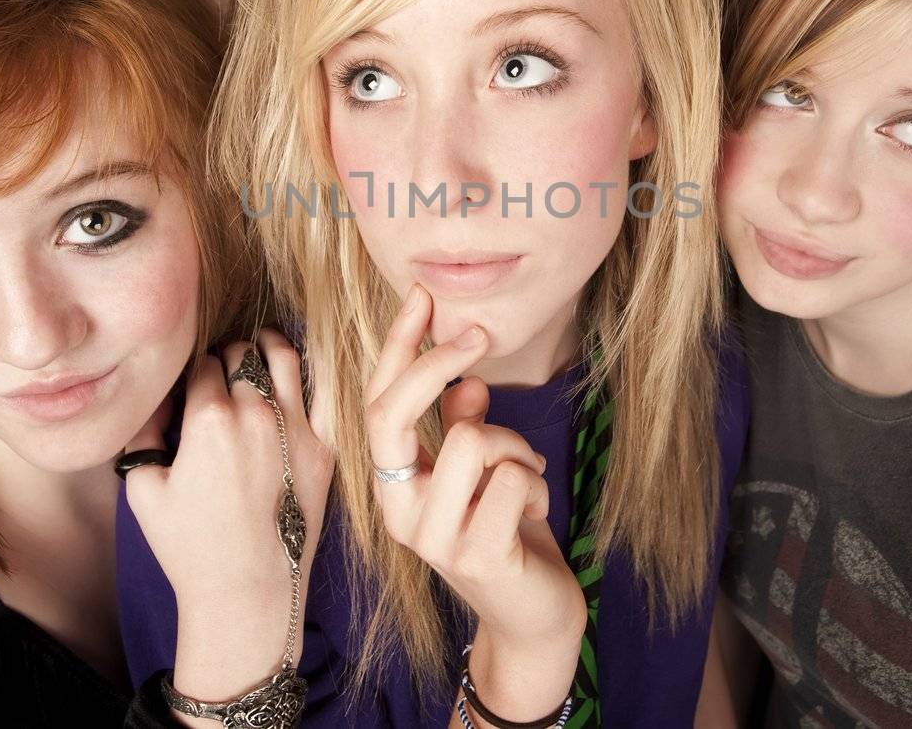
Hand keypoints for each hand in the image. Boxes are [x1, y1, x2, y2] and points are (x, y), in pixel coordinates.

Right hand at [124, 329, 333, 703]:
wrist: (247, 589)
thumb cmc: (191, 547)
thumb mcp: (143, 489)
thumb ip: (142, 435)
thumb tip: (155, 402)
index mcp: (208, 418)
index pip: (202, 363)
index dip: (195, 367)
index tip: (194, 380)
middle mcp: (255, 413)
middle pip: (241, 355)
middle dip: (228, 355)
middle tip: (223, 368)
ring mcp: (295, 428)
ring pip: (284, 357)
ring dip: (267, 347)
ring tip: (259, 348)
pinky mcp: (323, 448)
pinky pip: (321, 392)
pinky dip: (306, 375)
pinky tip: (294, 377)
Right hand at [364, 286, 584, 718]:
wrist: (532, 616)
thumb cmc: (507, 533)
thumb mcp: (484, 471)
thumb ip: (464, 427)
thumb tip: (467, 382)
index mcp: (393, 483)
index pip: (377, 403)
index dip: (397, 346)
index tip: (422, 295)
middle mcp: (398, 509)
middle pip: (392, 413)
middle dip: (437, 363)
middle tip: (481, 334)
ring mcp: (431, 536)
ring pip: (470, 440)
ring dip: (512, 448)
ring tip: (522, 480)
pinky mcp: (474, 555)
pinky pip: (511, 479)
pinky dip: (534, 485)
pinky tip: (531, 515)